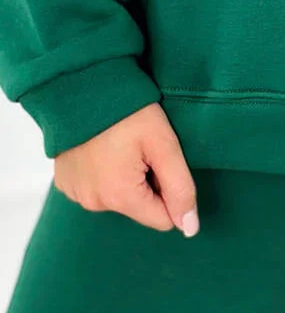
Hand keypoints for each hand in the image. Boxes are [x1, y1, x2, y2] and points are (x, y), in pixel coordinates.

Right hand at [53, 103, 198, 235]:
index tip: (160, 161)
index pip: (163, 219)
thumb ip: (180, 187)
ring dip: (125, 178)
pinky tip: (103, 148)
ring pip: (118, 198)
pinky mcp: (65, 182)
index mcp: (120, 197)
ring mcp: (76, 194)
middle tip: (141, 148)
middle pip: (139, 207)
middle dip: (147, 183)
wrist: (83, 84)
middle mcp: (94, 203)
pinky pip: (95, 188)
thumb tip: (190, 228)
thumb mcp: (164, 144)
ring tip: (121, 144)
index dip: (169, 190)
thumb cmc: (129, 111)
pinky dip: (104, 173)